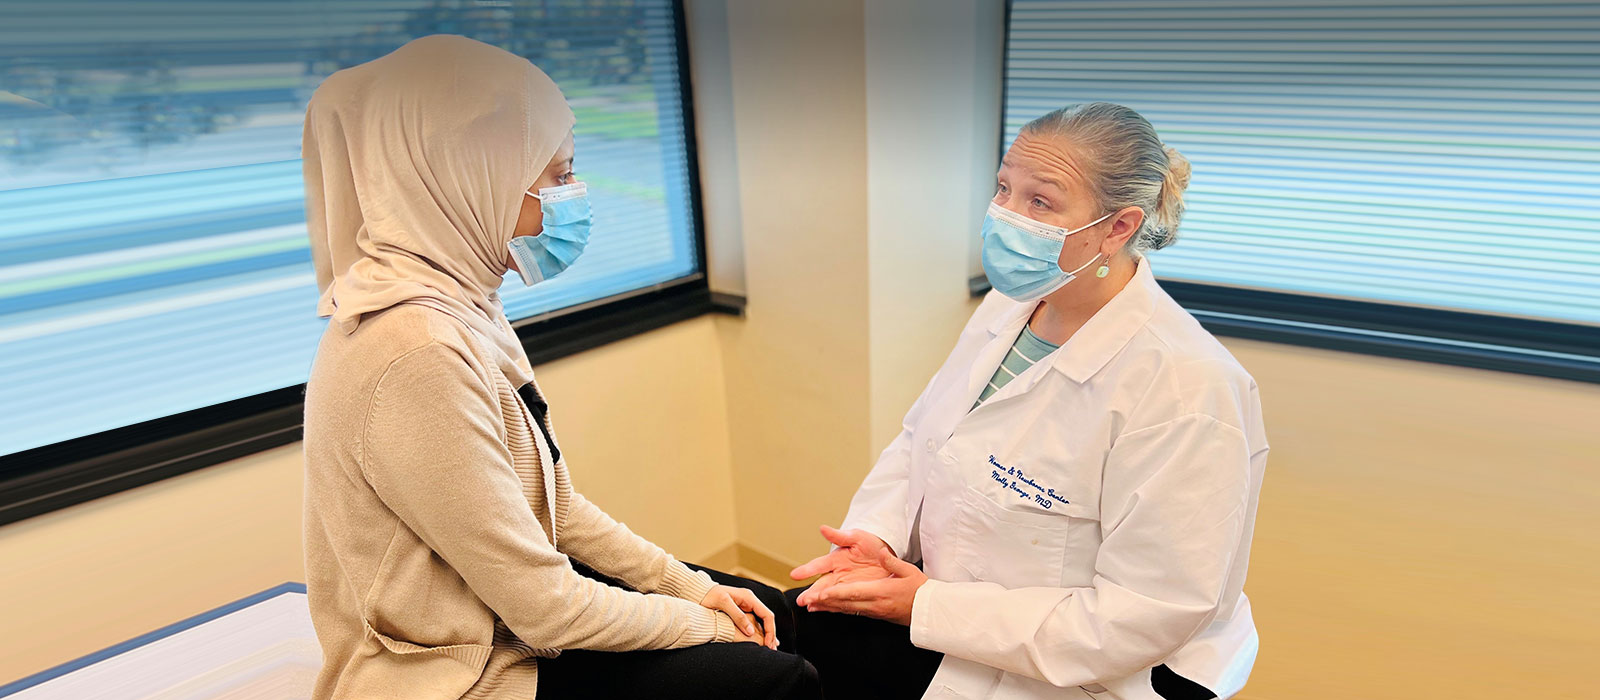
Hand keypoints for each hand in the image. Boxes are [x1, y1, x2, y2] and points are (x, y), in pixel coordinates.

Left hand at [699, 585, 777, 648]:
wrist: (698, 592)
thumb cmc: (708, 595)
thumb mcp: (723, 603)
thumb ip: (738, 616)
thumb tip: (751, 632)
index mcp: (749, 597)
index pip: (767, 614)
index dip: (770, 630)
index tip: (769, 643)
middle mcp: (750, 601)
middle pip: (767, 619)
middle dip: (770, 634)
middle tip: (771, 649)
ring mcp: (746, 606)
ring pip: (762, 621)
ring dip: (766, 634)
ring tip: (769, 648)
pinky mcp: (741, 611)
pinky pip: (754, 622)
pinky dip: (759, 632)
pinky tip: (762, 641)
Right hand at [789, 525, 894, 605]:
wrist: (887, 557)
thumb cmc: (871, 544)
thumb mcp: (857, 537)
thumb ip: (839, 536)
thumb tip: (823, 528)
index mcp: (836, 559)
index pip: (819, 565)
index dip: (807, 570)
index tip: (795, 575)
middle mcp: (837, 574)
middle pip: (821, 584)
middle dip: (811, 592)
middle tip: (801, 599)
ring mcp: (845, 586)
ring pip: (829, 595)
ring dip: (819, 601)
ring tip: (809, 606)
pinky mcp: (853, 594)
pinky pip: (842, 601)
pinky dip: (832, 607)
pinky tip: (822, 610)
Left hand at [802, 548, 927, 625]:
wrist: (928, 610)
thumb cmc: (919, 589)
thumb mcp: (909, 571)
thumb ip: (893, 562)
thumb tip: (882, 553)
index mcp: (881, 591)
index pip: (853, 592)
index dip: (835, 593)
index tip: (820, 593)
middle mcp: (874, 603)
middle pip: (845, 603)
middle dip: (825, 602)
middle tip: (807, 601)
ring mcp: (874, 610)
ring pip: (847, 609)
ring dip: (829, 608)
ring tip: (812, 607)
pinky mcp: (875, 614)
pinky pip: (853, 612)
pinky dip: (839, 610)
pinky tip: (830, 609)